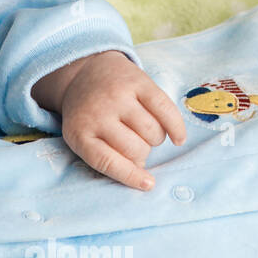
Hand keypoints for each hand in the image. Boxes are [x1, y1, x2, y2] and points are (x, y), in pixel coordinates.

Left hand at [41, 51, 186, 189]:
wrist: (85, 73)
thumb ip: (107, 158)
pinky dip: (176, 128)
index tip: (148, 184)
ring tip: (144, 133)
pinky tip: (178, 139)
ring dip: (155, 140)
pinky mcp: (138, 82)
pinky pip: (166, 110)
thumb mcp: (83, 137)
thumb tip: (144, 180)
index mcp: (80, 133)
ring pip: (153, 132)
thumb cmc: (88, 115)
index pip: (107, 162)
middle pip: (136, 149)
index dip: (131, 176)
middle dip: (141, 155)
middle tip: (135, 147)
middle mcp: (98, 113)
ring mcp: (119, 96)